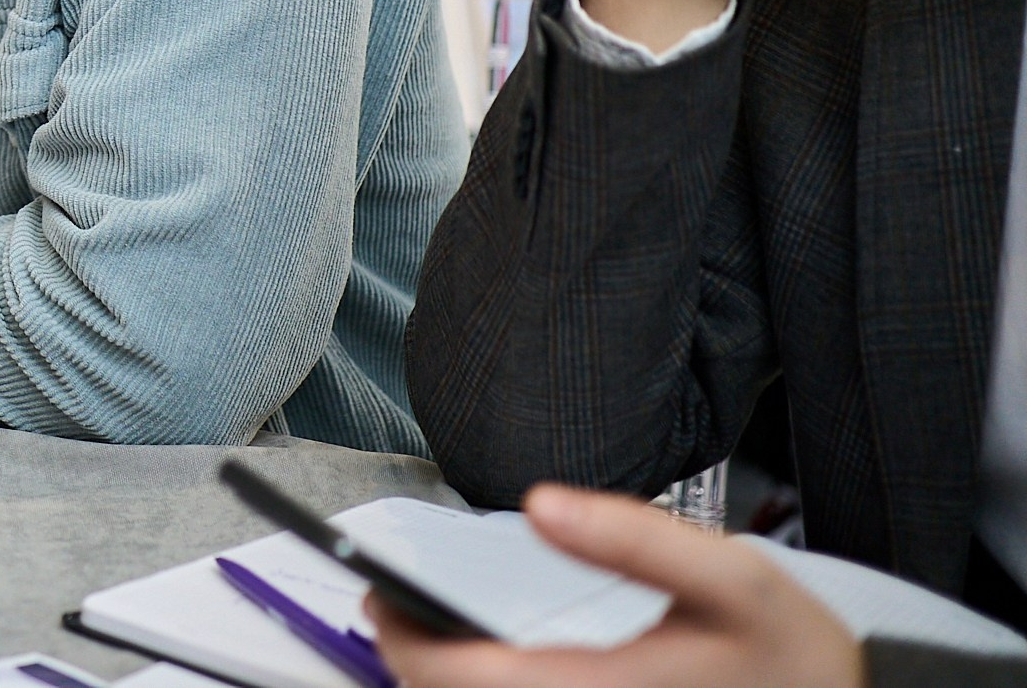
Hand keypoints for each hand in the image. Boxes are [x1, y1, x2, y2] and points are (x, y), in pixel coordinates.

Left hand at [369, 485, 862, 687]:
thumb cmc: (795, 657)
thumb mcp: (736, 577)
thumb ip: (637, 536)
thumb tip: (542, 504)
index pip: (469, 684)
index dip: (407, 644)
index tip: (378, 596)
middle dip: (414, 664)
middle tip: (389, 605)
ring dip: (448, 684)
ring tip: (424, 631)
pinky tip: (485, 666)